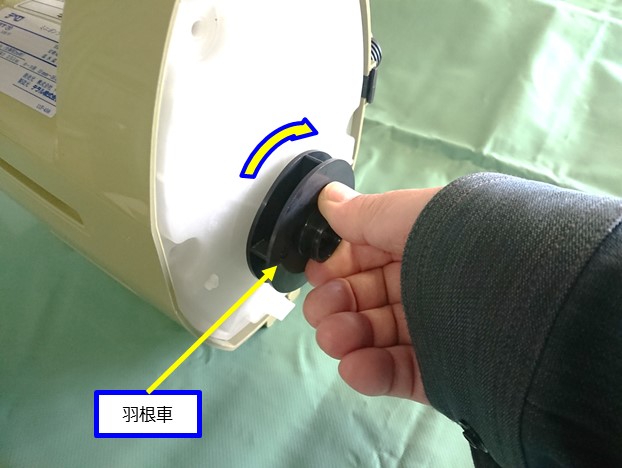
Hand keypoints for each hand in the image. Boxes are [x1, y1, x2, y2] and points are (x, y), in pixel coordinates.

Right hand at [303, 182, 440, 403]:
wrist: (527, 296)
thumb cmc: (462, 243)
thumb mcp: (409, 216)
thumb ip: (364, 213)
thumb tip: (327, 199)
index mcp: (423, 246)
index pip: (369, 257)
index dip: (338, 265)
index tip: (315, 271)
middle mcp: (429, 286)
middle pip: (369, 298)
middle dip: (337, 302)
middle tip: (322, 308)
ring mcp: (436, 332)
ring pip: (378, 337)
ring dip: (346, 337)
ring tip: (335, 337)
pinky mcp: (444, 374)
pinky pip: (401, 374)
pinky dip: (371, 372)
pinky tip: (354, 366)